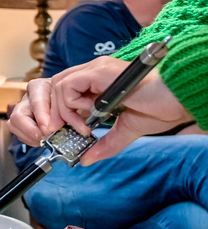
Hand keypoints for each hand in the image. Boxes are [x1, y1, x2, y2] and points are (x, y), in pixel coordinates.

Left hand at [8, 56, 189, 163]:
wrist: (178, 100)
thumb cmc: (161, 109)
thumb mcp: (126, 130)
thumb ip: (105, 143)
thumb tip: (87, 159)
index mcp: (98, 81)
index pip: (63, 90)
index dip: (57, 111)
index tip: (61, 132)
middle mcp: (93, 71)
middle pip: (54, 86)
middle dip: (51, 112)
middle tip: (57, 133)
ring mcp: (95, 69)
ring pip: (57, 87)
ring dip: (62, 113)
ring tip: (79, 130)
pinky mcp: (98, 71)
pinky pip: (67, 87)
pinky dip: (69, 108)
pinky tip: (85, 122)